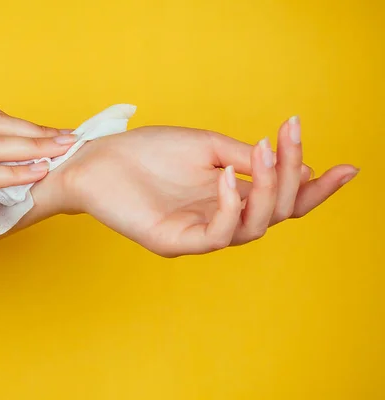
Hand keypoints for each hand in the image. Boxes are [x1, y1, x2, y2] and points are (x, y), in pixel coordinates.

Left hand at [60, 118, 357, 256]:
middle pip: (276, 212)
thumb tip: (288, 162)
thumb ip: (243, 158)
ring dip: (267, 188)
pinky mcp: (174, 242)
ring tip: (263, 151)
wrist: (98, 160)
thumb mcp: (205, 146)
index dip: (315, 188)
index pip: (282, 200)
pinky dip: (229, 206)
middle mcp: (219, 217)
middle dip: (291, 176)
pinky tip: (227, 178)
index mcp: (229, 195)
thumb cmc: (147, 152)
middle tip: (287, 139)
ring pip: (253, 226)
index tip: (346, 167)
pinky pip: (216, 234)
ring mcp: (198, 233)